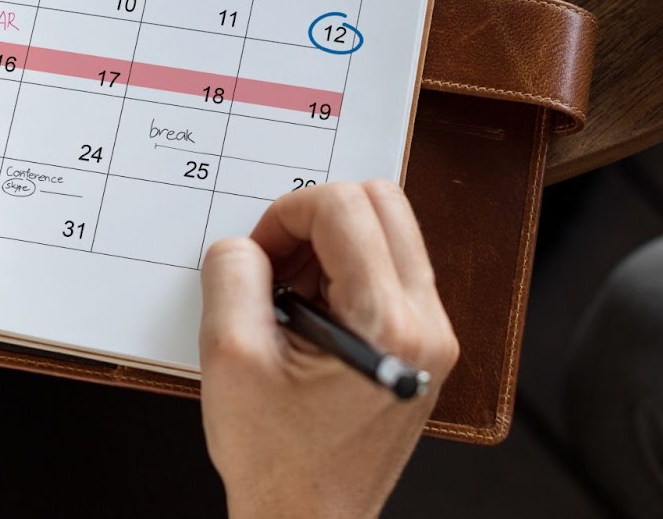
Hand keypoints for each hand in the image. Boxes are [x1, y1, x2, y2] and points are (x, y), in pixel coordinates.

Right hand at [198, 181, 458, 518]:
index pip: (344, 207)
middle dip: (315, 217)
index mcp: (387, 325)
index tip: (259, 253)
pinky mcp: (424, 344)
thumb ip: (232, 274)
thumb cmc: (278, 461)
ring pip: (389, 229)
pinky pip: (391, 268)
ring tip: (290, 299)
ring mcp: (433, 334)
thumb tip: (248, 241)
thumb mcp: (229, 356)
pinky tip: (310, 316)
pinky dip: (346, 271)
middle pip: (380, 201)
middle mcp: (426, 324)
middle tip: (277, 265)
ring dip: (331, 244)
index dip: (287, 214)